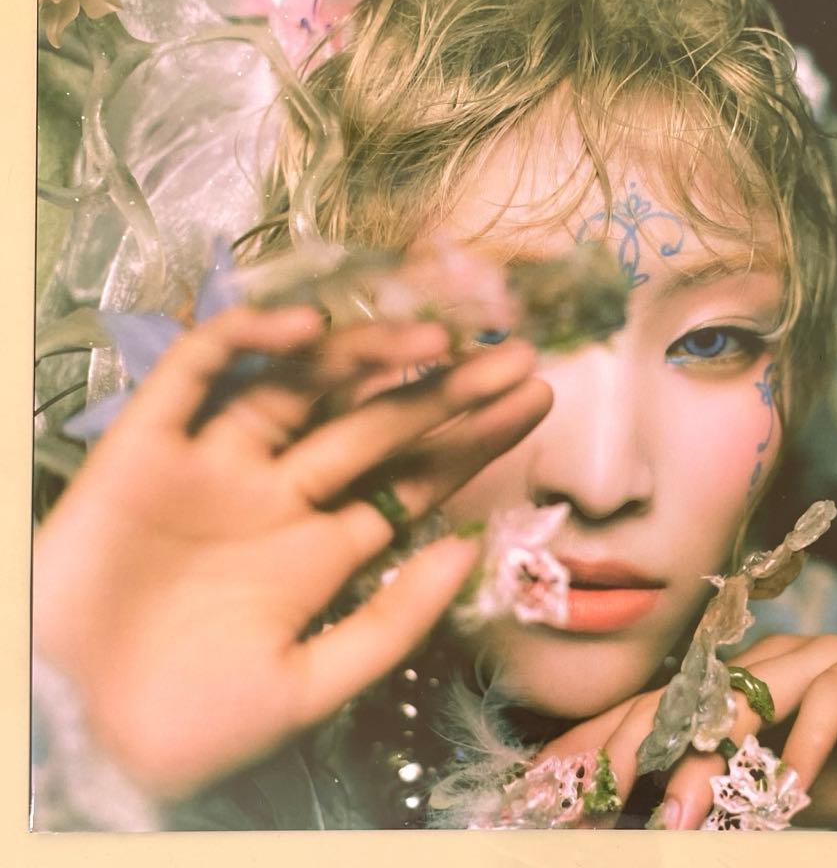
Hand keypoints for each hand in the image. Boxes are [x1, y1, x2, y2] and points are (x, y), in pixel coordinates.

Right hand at [33, 305, 551, 799]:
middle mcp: (276, 494)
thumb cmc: (186, 727)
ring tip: (436, 338)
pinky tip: (309, 331)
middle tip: (514, 357)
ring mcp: (215, 466)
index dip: (472, 439)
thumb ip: (392, 620)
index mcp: (320, 549)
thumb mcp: (309, 687)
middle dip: (444, 391)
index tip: (532, 402)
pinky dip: (247, 342)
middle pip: (375, 425)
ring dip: (365, 356)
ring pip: (301, 386)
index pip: (413, 477)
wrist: (71, 739)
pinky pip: (197, 374)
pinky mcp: (147, 446)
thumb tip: (471, 548)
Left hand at [538, 634, 836, 828]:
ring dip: (710, 758)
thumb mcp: (794, 792)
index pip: (651, 716)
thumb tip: (662, 824)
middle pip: (681, 700)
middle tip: (582, 803)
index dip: (595, 749)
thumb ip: (734, 799)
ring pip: (748, 698)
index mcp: (738, 690)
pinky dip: (808, 745)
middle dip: (626, 749)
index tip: (541, 793)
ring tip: (679, 818)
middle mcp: (766, 665)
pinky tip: (790, 791)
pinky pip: (833, 698)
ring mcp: (818, 658)